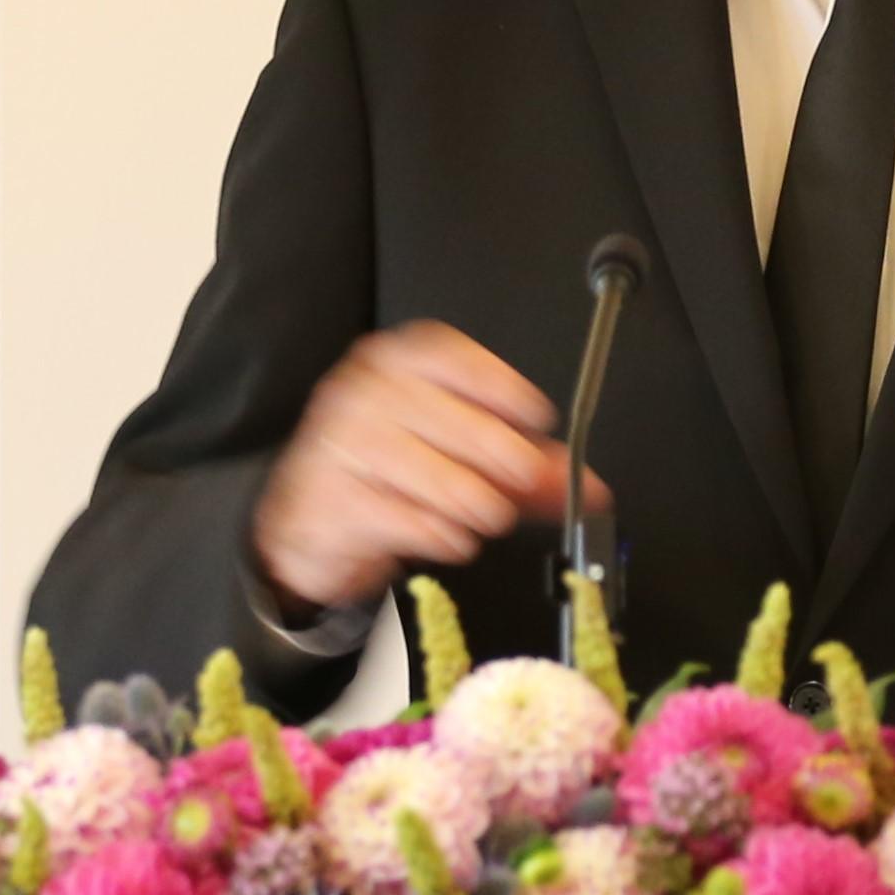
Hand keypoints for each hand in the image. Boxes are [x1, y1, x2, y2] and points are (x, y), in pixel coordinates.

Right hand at [249, 323, 589, 615]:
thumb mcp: (457, 451)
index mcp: (394, 362)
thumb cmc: (388, 470)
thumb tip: (590, 488)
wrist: (305, 515)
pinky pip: (407, 521)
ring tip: (485, 515)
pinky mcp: (335, 501)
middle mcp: (364, 394)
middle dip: (503, 461)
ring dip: (475, 505)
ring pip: (435, 477)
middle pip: (455, 421)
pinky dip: (441, 535)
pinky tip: (451, 538)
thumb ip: (525, 463)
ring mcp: (345, 447)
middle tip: (521, 485)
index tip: (536, 416)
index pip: (449, 356)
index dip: (499, 385)